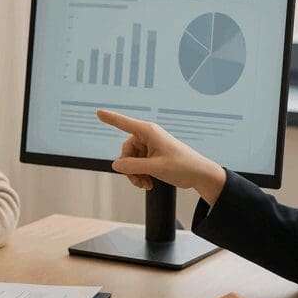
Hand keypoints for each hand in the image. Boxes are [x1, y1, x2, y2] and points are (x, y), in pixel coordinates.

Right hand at [96, 109, 227, 203]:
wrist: (199, 175)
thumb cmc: (183, 165)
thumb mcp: (156, 167)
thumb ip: (133, 166)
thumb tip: (115, 164)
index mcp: (149, 132)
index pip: (124, 123)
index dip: (110, 118)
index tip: (98, 112)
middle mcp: (147, 137)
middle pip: (126, 151)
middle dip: (129, 168)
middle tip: (139, 181)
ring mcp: (149, 147)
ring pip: (130, 161)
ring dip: (135, 174)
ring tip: (146, 185)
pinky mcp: (152, 157)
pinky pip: (137, 165)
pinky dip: (140, 175)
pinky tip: (148, 184)